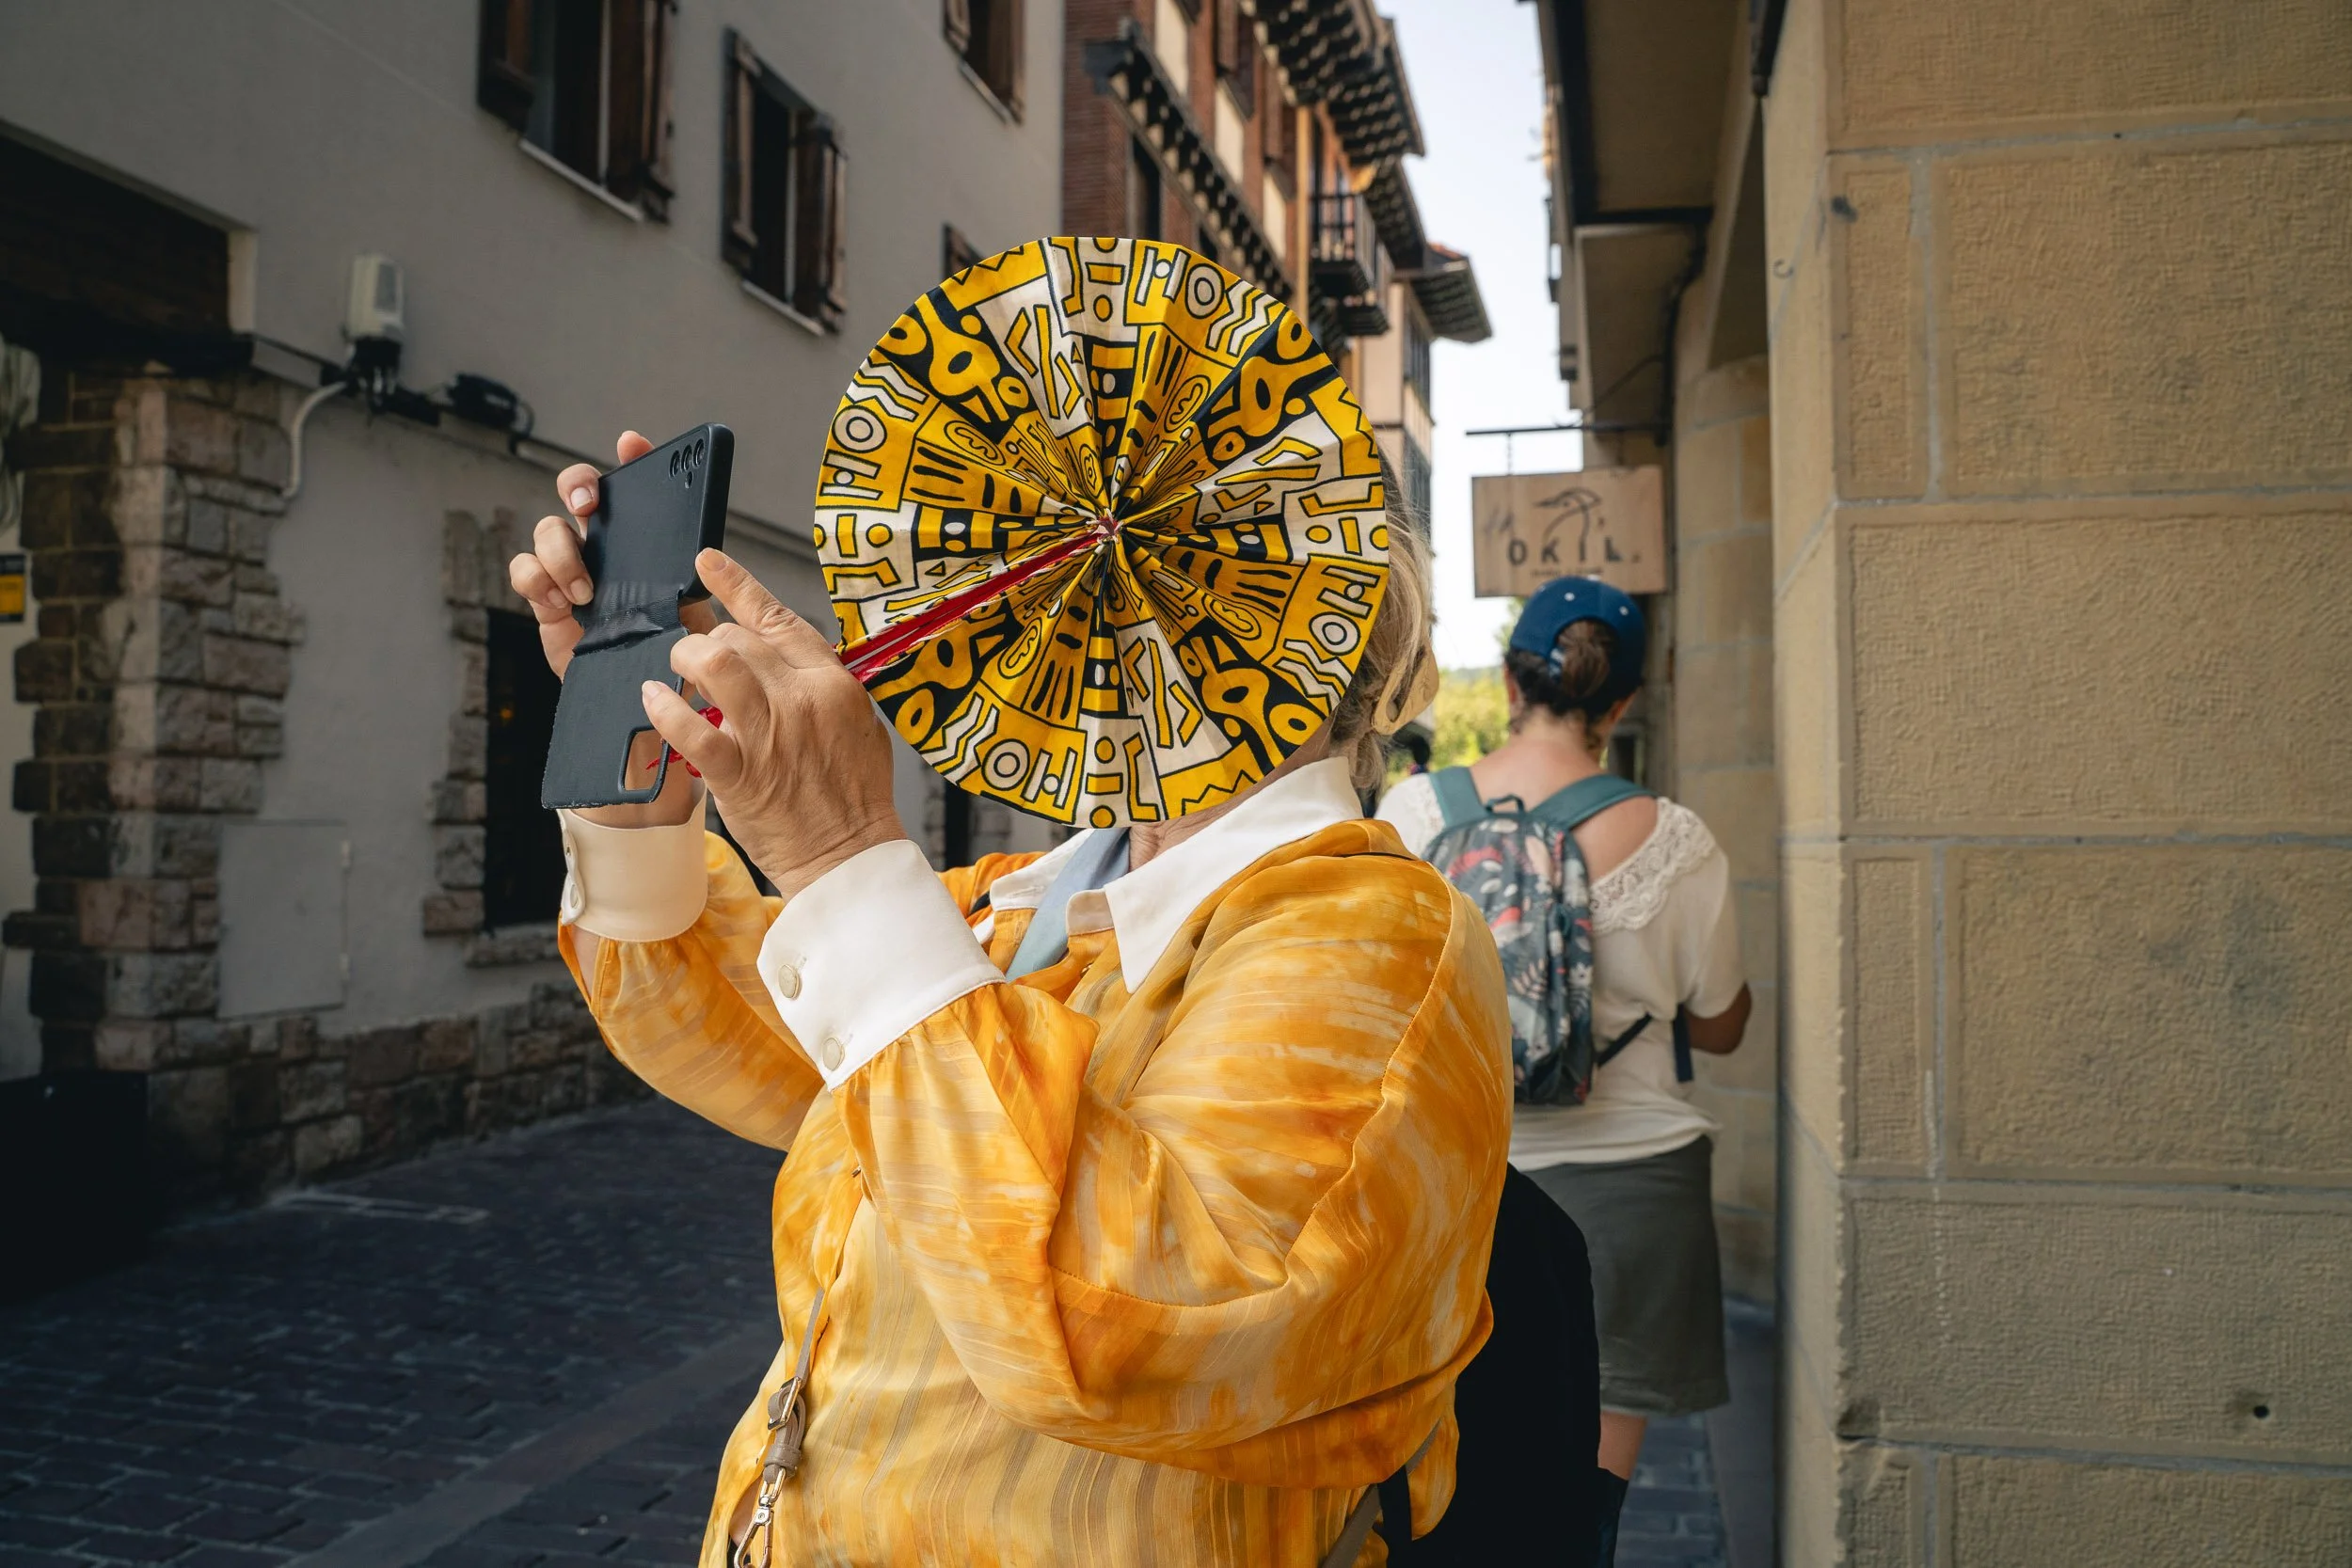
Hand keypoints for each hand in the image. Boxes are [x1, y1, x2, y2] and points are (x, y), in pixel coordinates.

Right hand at [509, 430, 722, 676]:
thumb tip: (703, 553)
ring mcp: (569, 567)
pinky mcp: (546, 598)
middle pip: (575, 489)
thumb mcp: (694, 609)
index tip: (631, 444)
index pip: (632, 486)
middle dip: (578, 485)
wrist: (645, 688)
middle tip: (589, 506)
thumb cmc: (670, 646)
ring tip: (586, 591)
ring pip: (547, 529)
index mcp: (639, 538)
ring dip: (561, 552)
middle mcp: (600, 544)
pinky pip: (524, 570)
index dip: (631, 457)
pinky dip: (536, 580)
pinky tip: (561, 602)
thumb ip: (693, 579)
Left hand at [644, 548, 906, 904]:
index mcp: (832, 682)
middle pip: (738, 639)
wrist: (850, 855)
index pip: (778, 619)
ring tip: (672, 672)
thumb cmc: (853, 796)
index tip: (705, 564)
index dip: (736, 586)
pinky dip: (665, 710)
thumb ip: (822, 685)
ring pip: (714, 665)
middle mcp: (802, 698)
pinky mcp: (741, 773)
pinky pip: (692, 729)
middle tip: (692, 658)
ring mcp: (771, 734)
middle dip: (706, 642)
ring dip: (684, 660)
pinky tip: (652, 701)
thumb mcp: (857, 724)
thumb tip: (785, 658)